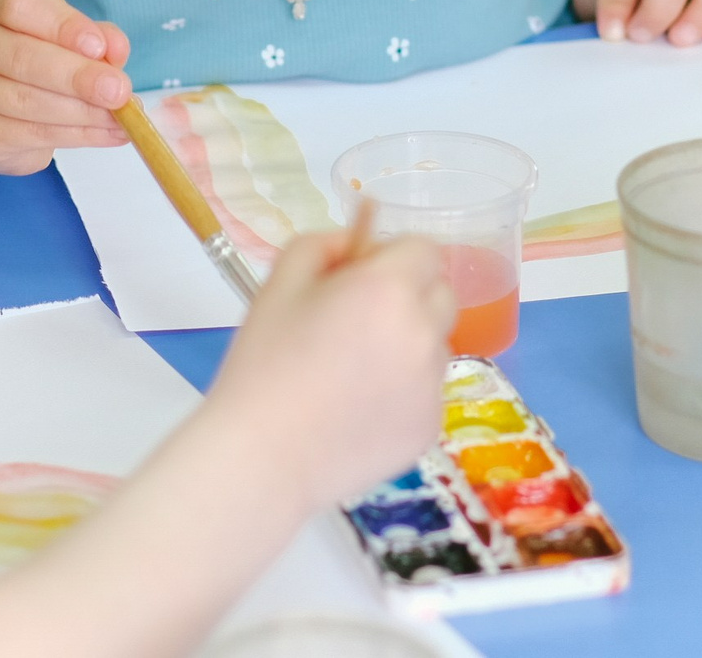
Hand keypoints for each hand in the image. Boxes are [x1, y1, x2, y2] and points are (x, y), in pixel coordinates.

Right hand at [0, 0, 133, 172]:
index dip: (61, 24)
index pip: (19, 4)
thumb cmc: (41, 60)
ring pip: (28, 102)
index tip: (98, 46)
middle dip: (77, 76)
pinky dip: (79, 136)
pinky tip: (109, 134)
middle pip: (22, 58)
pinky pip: (31, 135)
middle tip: (118, 90)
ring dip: (83, 112)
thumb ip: (97, 37)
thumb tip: (116, 50)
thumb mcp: (69, 38)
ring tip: (121, 117)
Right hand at [207, 231, 452, 507]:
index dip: (391, 259)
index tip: (359, 281)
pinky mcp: (430, 428)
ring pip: (434, 345)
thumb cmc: (263, 364)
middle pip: (439, 295)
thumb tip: (354, 245)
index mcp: (390, 288)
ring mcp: (433, 385)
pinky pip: (426, 392)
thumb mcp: (280, 283)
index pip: (423, 249)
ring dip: (407, 346)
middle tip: (357, 323)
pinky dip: (402, 393)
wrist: (262, 457)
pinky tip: (357, 411)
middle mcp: (425, 332)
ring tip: (351, 375)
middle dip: (408, 297)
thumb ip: (323, 246)